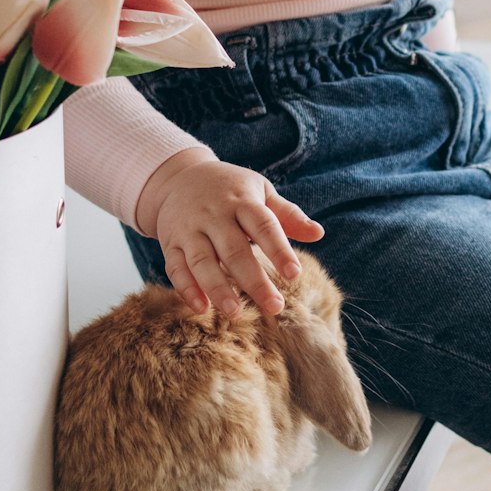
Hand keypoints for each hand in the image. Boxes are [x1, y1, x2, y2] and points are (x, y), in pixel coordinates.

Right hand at [135, 149, 324, 317]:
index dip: (279, 250)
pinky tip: (201, 308)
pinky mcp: (171, 243)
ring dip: (218, 288)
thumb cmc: (231, 189)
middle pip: (234, 249)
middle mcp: (214, 215)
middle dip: (253, 280)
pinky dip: (186, 288)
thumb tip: (319, 233)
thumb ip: (287, 215)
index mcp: (242, 201)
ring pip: (202, 261)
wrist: (179, 177)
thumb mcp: (260, 192)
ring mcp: (190, 229)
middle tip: (274, 307)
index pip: (264, 226)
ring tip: (235, 313)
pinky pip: (176, 267)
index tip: (294, 274)